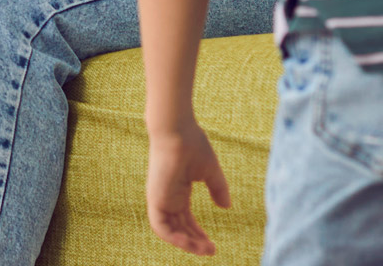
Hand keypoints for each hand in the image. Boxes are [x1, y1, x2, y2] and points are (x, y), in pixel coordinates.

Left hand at [145, 120, 230, 255]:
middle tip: (211, 251)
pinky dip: (173, 238)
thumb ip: (218, 189)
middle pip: (179, 228)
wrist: (178, 131)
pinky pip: (160, 226)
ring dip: (187, 244)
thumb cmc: (193, 145)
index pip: (186, 220)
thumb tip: (226, 207)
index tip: (212, 245)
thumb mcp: (210, 172)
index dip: (198, 233)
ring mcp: (160, 198)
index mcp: (177, 191)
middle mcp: (167, 197)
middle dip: (195, 242)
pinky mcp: (155, 198)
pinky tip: (189, 244)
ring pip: (170, 231)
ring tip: (204, 250)